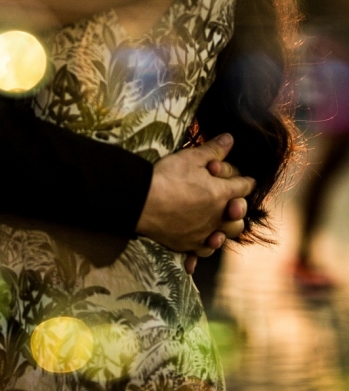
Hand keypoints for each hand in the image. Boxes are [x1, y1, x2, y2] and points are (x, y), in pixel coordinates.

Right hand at [135, 133, 254, 260]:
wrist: (142, 202)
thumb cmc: (167, 177)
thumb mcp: (191, 157)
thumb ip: (213, 149)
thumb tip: (230, 138)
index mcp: (222, 194)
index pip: (243, 187)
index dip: (246, 181)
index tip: (248, 180)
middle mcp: (217, 217)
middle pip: (239, 217)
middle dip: (239, 208)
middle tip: (232, 201)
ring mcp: (203, 234)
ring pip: (224, 237)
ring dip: (225, 230)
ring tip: (220, 224)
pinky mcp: (187, 244)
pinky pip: (202, 252)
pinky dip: (204, 248)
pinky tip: (201, 246)